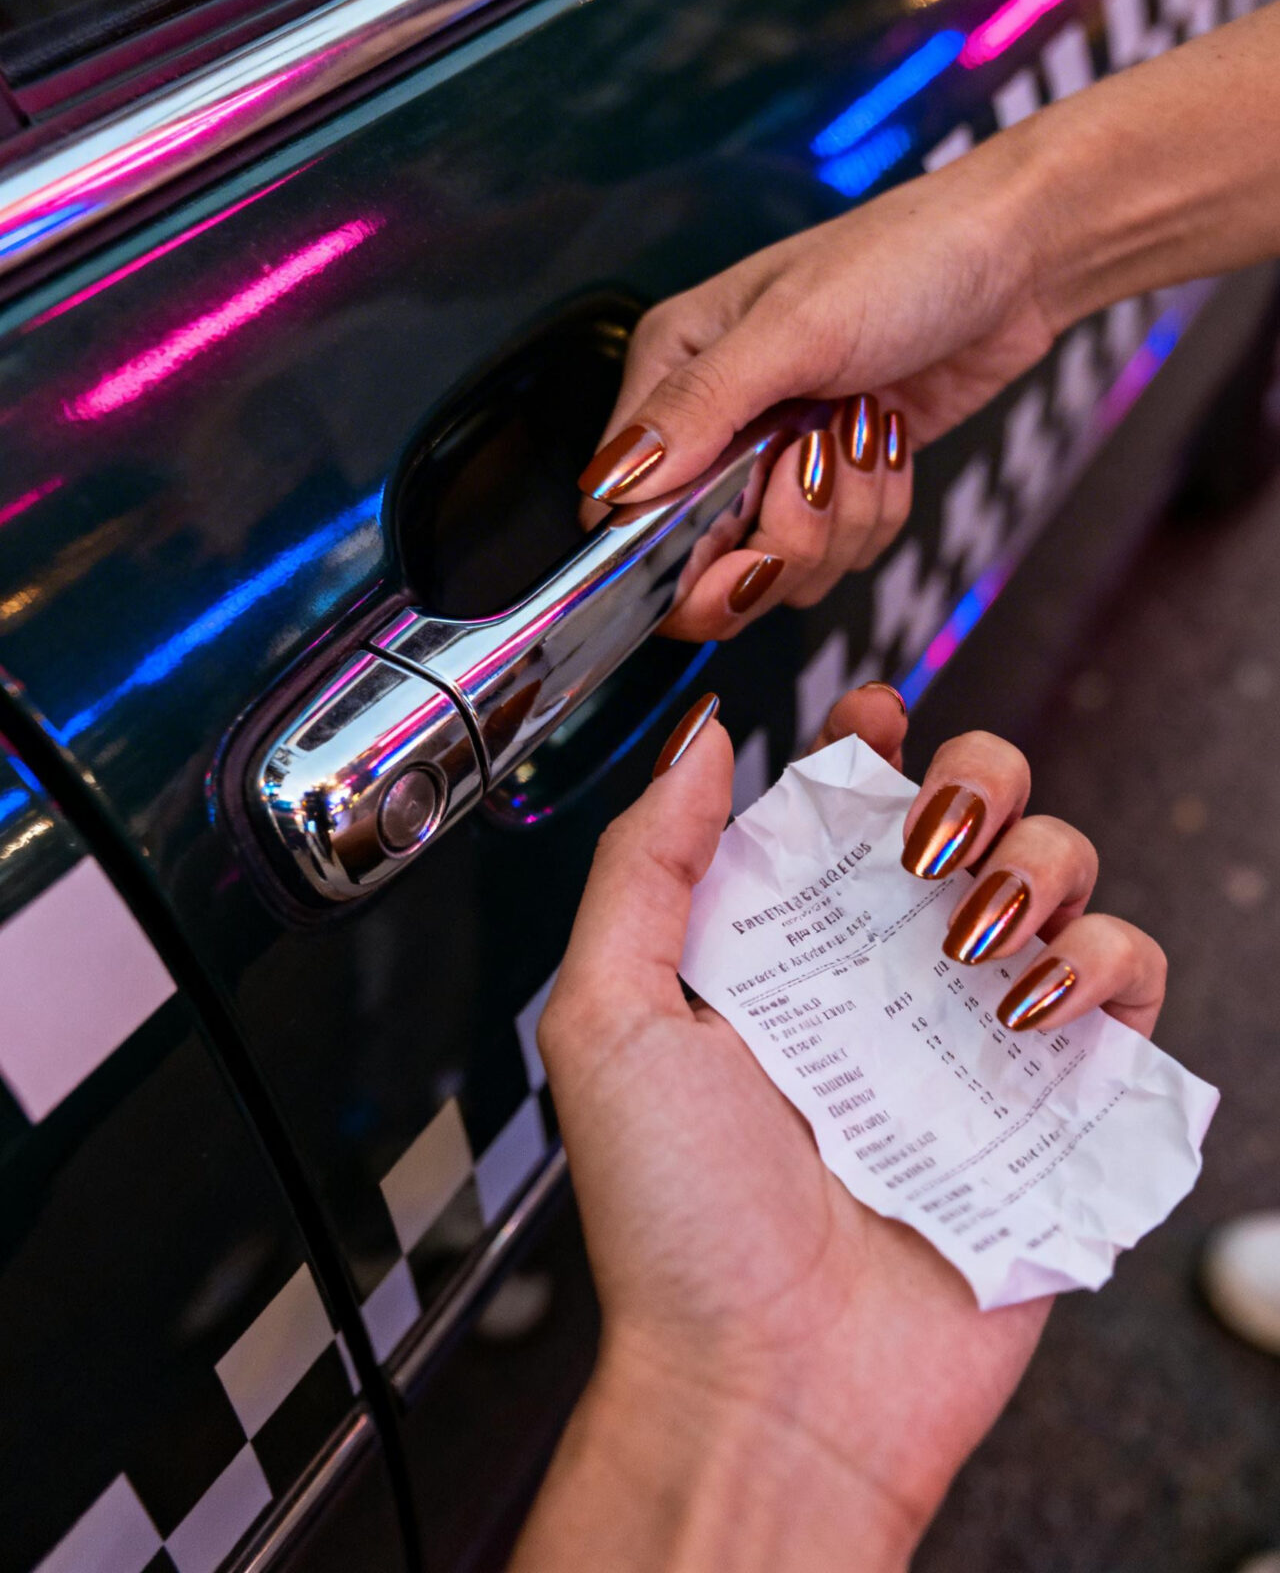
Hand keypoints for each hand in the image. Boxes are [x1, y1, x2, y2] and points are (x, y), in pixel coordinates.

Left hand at [515, 686, 1165, 1571]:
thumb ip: (644, 864)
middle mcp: (887, 974)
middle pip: (981, 808)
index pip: (849, 799)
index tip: (874, 717)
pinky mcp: (1057, 1102)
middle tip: (932, 840)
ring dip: (1040, 867)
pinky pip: (1126, 982)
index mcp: (786, 944)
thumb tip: (702, 740)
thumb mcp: (605, 1020)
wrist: (764, 1387)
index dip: (873, 739)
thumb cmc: (673, 1225)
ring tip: (969, 944)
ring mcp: (977, 1033)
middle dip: (979, 780)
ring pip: (1064, 873)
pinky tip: (1032, 1007)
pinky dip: (1103, 963)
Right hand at [578, 139, 1052, 640]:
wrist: (1018, 257)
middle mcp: (714, 423)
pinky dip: (878, 512)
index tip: (741, 552)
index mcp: (673, 370)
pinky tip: (888, 442)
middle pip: (705, 560)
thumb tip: (614, 481)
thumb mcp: (795, 328)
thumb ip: (701, 408)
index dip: (676, 559)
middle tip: (822, 475)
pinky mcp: (838, 484)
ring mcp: (778, 459)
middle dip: (780, 540)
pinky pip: (841, 552)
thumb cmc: (905, 258)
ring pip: (783, 566)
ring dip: (843, 520)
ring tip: (865, 430)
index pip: (628, 511)